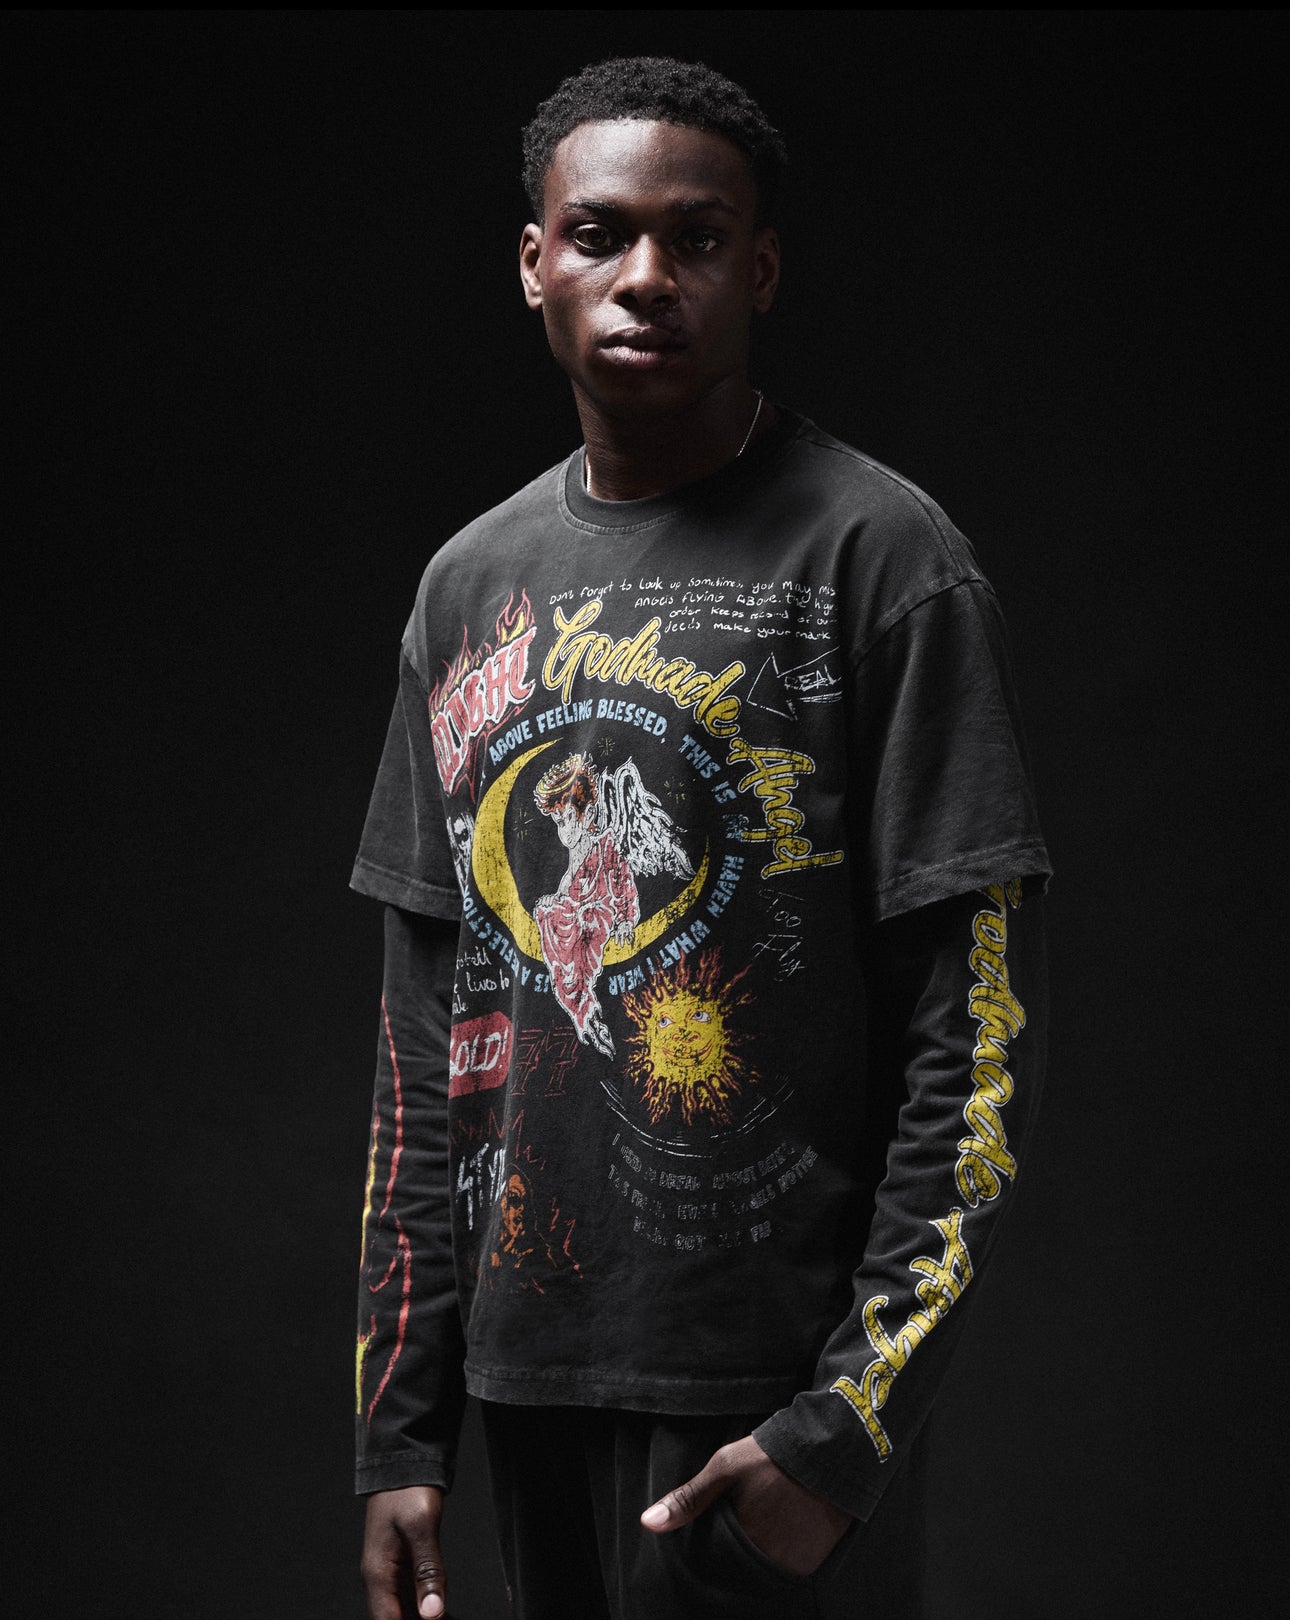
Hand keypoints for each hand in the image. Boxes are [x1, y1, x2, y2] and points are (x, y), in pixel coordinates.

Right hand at [361, 1485, 447, 1619]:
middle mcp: (381, 1579)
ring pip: (406, 1611)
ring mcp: (391, 1574)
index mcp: (378, 1574)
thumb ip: (428, 1570)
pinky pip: (414, 1597)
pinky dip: (429, 1607)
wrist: (404, 1465)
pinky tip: (447, 1614)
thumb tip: (432, 1612)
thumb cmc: (408, 1490)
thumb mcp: (421, 1527)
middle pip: (397, 1619)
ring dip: (428, 1617)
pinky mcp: (403, 1566)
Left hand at [640, 1434, 852, 1577]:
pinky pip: (790, 1567)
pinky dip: (785, 1553)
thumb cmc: (773, 1455)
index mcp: (743, 1540)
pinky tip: (785, 1526)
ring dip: (762, 1552)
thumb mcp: (726, 1467)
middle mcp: (769, 1560)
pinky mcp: (815, 1561)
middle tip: (749, 1518)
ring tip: (768, 1519)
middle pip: (741, 1566)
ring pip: (766, 1568)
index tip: (721, 1525)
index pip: (716, 1560)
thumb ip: (689, 1498)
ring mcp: (795, 1564)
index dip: (715, 1545)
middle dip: (738, 1550)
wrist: (831, 1449)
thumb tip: (648, 1522)